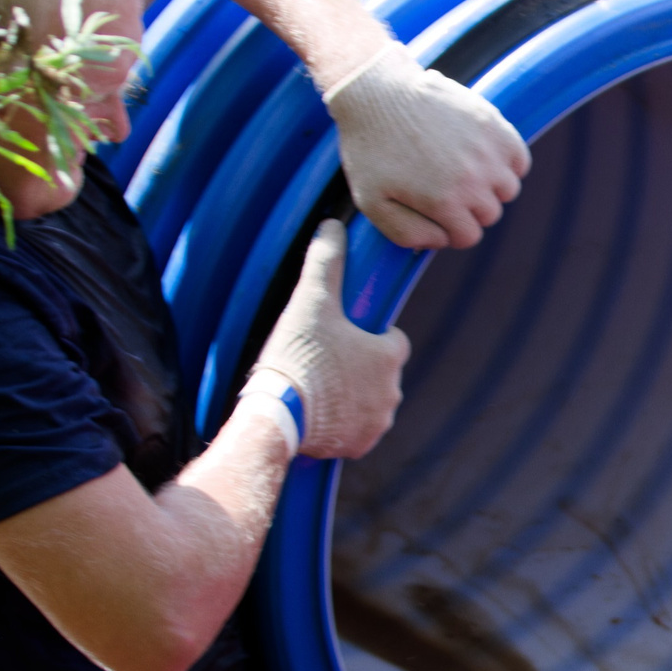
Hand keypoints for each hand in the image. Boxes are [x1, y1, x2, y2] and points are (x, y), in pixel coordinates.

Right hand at [244, 220, 409, 459]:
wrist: (277, 415)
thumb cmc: (297, 355)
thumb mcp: (310, 301)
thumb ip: (325, 262)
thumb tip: (334, 225)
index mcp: (390, 354)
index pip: (394, 340)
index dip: (370, 336)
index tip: (343, 336)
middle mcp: (393, 390)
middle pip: (381, 373)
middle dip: (359, 368)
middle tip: (323, 363)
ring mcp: (379, 421)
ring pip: (371, 402)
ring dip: (352, 396)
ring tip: (318, 389)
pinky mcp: (361, 445)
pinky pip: (357, 431)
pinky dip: (342, 424)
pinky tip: (318, 415)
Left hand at [324, 41, 528, 249]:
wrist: (378, 92)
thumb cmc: (370, 148)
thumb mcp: (371, 201)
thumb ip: (405, 233)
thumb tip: (440, 242)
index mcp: (444, 202)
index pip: (469, 236)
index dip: (452, 230)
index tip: (438, 214)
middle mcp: (473, 180)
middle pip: (490, 214)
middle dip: (469, 209)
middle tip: (445, 189)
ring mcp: (487, 152)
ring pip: (508, 189)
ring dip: (490, 186)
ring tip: (464, 171)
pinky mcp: (494, 125)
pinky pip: (519, 159)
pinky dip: (507, 163)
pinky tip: (484, 156)